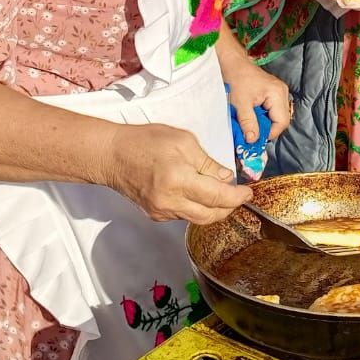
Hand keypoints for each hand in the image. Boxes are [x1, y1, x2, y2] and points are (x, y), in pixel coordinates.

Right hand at [103, 123, 252, 223]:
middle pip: (210, 215)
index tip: (248, 193)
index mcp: (178, 180)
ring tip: (219, 193)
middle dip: (228, 207)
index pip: (217, 196)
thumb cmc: (144, 141)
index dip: (236, 197)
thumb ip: (208, 163)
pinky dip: (196, 208)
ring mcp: (161, 211)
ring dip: (212, 209)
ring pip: (197, 218)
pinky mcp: (155, 214)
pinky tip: (198, 195)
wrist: (111, 154)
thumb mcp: (183, 141)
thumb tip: (226, 179)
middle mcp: (170, 201)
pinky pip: (183, 215)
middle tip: (237, 195)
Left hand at [223, 53, 293, 142]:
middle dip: (265, 128)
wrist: (231, 63)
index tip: (254, 137)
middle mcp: (282, 93)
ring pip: (275, 117)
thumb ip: (248, 122)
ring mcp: (278, 93)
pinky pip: (271, 111)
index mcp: (277, 93)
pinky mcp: (272, 94)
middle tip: (250, 130)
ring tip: (248, 120)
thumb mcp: (239, 103)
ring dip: (262, 122)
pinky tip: (250, 114)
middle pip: (280, 120)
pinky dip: (261, 116)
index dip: (269, 133)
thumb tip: (253, 140)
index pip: (282, 122)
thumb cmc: (235, 78)